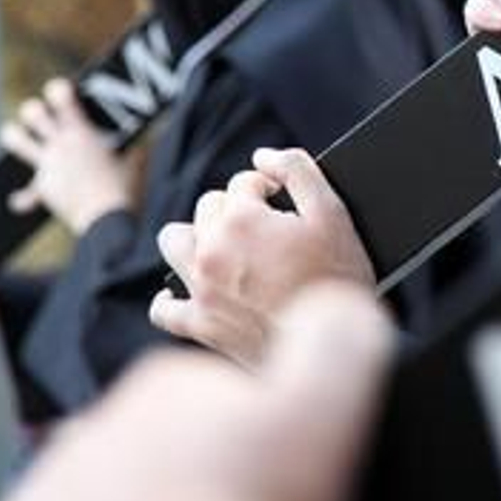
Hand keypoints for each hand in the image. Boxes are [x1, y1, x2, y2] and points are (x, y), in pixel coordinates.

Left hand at [0, 283, 394, 500]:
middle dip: (190, 488)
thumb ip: (339, 335)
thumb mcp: (330, 404)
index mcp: (162, 385)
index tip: (274, 488)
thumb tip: (334, 305)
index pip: (212, 403)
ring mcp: (44, 497)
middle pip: (156, 458)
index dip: (253, 445)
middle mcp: (90, 428)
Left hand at [1, 79, 135, 234]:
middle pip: (31, 111)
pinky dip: (25, 198)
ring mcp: (48, 167)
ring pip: (14, 138)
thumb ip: (130, 150)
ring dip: (15, 135)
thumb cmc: (125, 190)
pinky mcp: (44, 190)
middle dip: (35, 109)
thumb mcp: (134, 163)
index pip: (60, 94)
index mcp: (80, 133)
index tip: (65, 91)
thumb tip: (137, 146)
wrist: (107, 222)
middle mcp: (59, 145)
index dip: (59, 89)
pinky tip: (20, 201)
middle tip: (44, 115)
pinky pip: (25, 196)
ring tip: (20, 137)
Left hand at [151, 149, 376, 368]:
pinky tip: (193, 292)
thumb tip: (264, 156)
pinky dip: (172, 299)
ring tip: (223, 249)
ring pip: (174, 241)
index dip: (269, 189)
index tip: (284, 206)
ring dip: (195, 238)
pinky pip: (164, 308)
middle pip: (209, 206)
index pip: (244, 181)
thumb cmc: (336, 279)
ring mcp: (201, 288)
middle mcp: (212, 250)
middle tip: (266, 231)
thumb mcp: (331, 212)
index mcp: (242, 220)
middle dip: (236, 210)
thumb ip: (297, 170)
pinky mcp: (200, 324)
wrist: (331, 343)